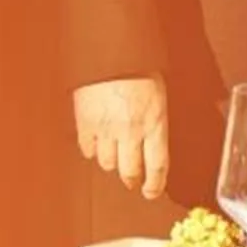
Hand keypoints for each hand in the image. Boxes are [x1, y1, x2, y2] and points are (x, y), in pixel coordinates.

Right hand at [74, 76, 170, 198]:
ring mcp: (106, 129)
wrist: (111, 54)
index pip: (158, 166)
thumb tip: (157, 146)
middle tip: (134, 182)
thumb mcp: (161, 98)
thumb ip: (157, 124)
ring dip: (113, 164)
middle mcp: (131, 131)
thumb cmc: (140, 70)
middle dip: (133, 180)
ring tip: (116, 158)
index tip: (152, 192)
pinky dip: (92, 151)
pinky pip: (87, 149)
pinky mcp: (85, 124)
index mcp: (155, 125)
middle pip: (131, 171)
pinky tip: (97, 144)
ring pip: (107, 163)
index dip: (155, 185)